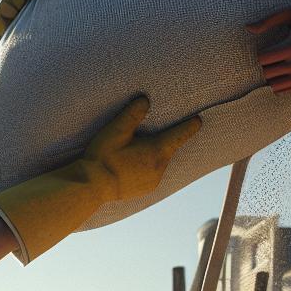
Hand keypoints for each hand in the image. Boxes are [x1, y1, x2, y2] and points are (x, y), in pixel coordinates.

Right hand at [82, 97, 201, 200]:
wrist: (92, 187)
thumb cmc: (103, 157)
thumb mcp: (116, 131)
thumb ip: (132, 114)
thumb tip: (145, 100)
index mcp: (156, 151)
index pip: (180, 135)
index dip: (190, 126)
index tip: (198, 120)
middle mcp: (159, 167)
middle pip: (168, 149)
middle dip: (165, 141)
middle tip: (159, 133)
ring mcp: (153, 181)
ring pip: (160, 162)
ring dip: (154, 155)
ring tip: (140, 151)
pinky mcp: (145, 190)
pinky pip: (152, 175)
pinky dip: (147, 168)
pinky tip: (134, 166)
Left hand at [247, 3, 290, 93]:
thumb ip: (269, 20)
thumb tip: (247, 28)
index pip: (263, 59)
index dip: (261, 53)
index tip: (268, 47)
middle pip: (267, 73)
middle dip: (266, 65)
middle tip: (274, 55)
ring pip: (273, 85)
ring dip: (272, 76)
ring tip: (279, 63)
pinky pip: (284, 90)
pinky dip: (280, 83)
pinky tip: (286, 71)